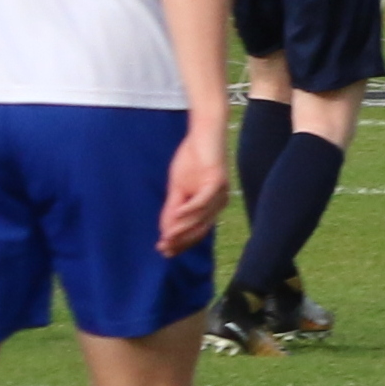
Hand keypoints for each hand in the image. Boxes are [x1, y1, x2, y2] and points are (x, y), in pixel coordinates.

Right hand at [159, 120, 230, 256]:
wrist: (204, 134)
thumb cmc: (192, 159)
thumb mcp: (178, 188)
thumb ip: (173, 208)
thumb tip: (165, 230)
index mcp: (212, 205)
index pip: (197, 230)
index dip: (181, 242)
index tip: (165, 251)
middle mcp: (219, 202)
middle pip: (200, 228)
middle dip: (181, 240)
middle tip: (164, 248)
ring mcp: (221, 192)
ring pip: (201, 217)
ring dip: (182, 228)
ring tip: (167, 237)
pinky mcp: (218, 180)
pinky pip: (203, 200)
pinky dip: (189, 209)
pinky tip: (176, 216)